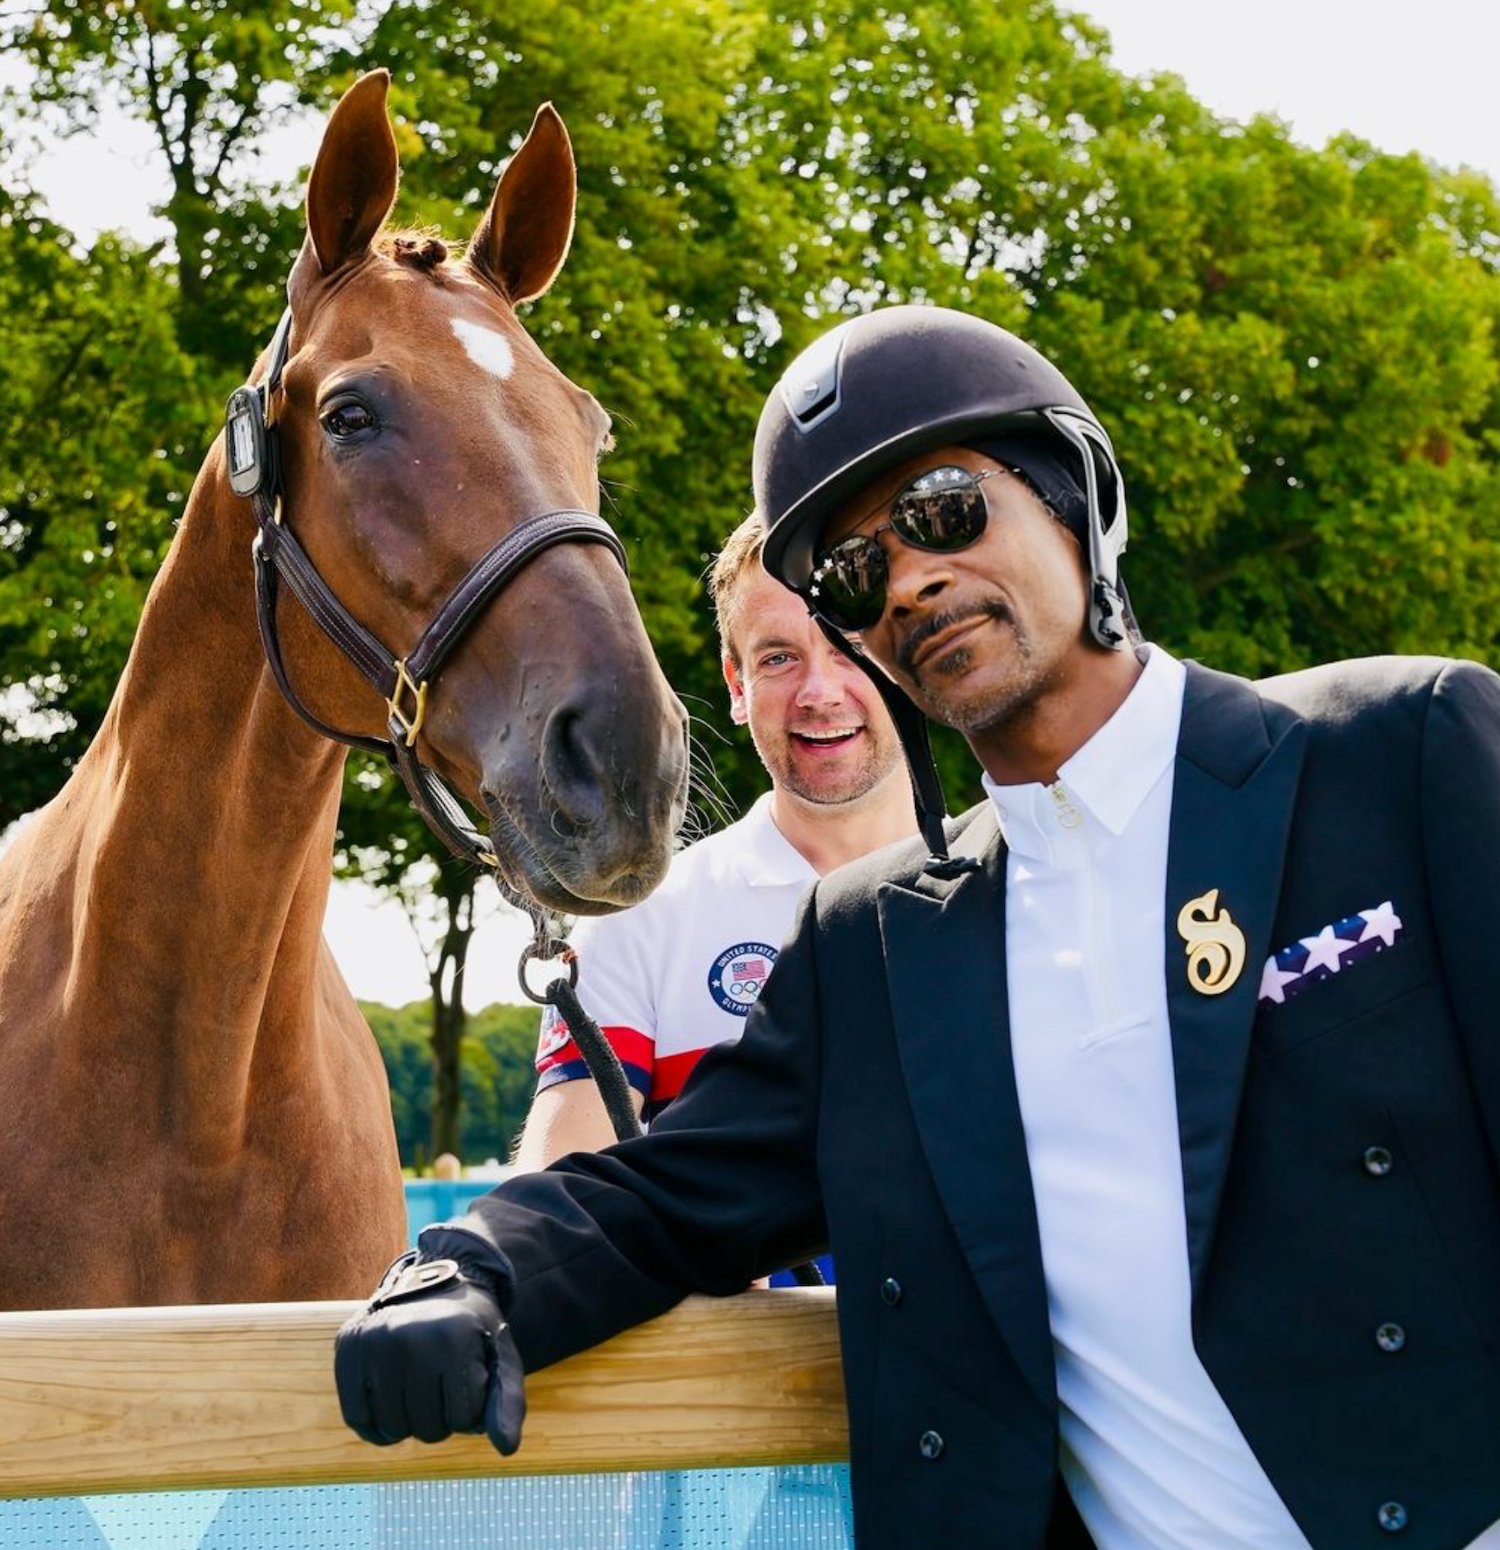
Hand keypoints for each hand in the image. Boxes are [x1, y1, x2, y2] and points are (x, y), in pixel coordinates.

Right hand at [334, 1252, 525, 1453]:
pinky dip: (376, 1424)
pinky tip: (391, 1400)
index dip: (471, 1409)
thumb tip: (507, 1449)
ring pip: (393, 1430)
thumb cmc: (469, 1330)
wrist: (430, 1284)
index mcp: (452, 1337)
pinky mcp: (348, 1349)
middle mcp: (409, 1337)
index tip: (469, 1377)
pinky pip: (357, 1419)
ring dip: (410, 1422)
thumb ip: (508, 1401)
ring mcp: (374, 1342)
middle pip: (428, 1430)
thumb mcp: (500, 1355)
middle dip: (440, 1418)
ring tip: (418, 1386)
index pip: (464, 1420)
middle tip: (441, 1382)